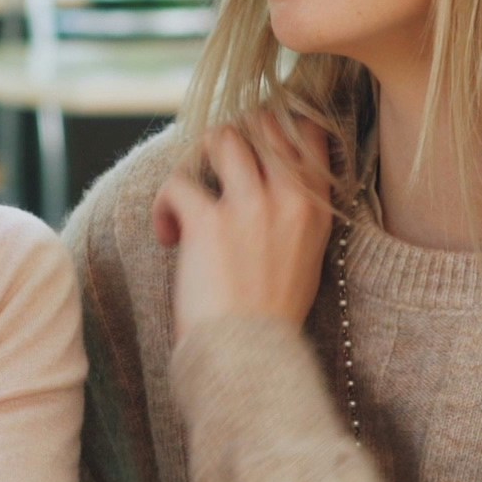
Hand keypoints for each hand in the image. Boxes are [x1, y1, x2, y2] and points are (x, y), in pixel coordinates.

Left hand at [153, 116, 337, 337]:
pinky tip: (169, 236)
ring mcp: (250, 206)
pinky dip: (164, 206)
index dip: (273, 129)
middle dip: (231, 140)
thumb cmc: (272, 317)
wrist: (252, 358)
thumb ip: (297, 214)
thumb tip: (271, 182)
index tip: (251, 153)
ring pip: (221, 137)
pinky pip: (178, 183)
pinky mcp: (209, 222)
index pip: (307, 131)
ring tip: (190, 197)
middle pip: (261, 123)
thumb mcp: (306, 258)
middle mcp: (289, 197)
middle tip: (212, 174)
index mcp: (317, 206)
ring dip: (197, 160)